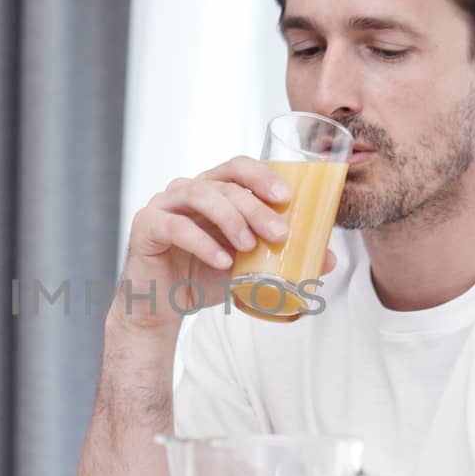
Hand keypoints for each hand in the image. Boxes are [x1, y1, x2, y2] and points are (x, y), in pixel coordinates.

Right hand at [115, 156, 334, 329]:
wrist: (160, 308)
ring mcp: (163, 205)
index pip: (237, 168)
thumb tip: (329, 259)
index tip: (287, 196)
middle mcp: (186, 190)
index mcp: (211, 190)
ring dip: (230, 218)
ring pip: (199, 195)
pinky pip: (175, 227)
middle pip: (224, 183)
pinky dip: (201, 242)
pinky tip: (221, 261)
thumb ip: (281, 258)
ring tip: (249, 245)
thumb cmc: (201, 279)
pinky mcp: (145, 226)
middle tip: (279, 233)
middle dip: (255, 206)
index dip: (262, 175)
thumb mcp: (247, 268)